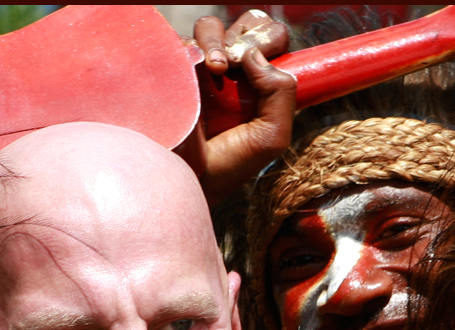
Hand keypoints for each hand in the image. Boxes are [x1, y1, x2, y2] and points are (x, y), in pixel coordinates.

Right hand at [176, 10, 295, 204]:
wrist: (187, 180)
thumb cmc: (229, 165)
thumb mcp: (271, 137)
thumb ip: (281, 95)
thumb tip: (254, 55)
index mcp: (258, 81)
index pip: (271, 39)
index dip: (269, 38)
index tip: (262, 59)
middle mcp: (231, 69)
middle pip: (244, 25)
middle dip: (246, 34)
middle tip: (237, 61)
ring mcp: (200, 66)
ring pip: (211, 26)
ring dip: (216, 39)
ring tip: (215, 68)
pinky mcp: (173, 68)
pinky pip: (181, 40)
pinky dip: (190, 46)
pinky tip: (196, 69)